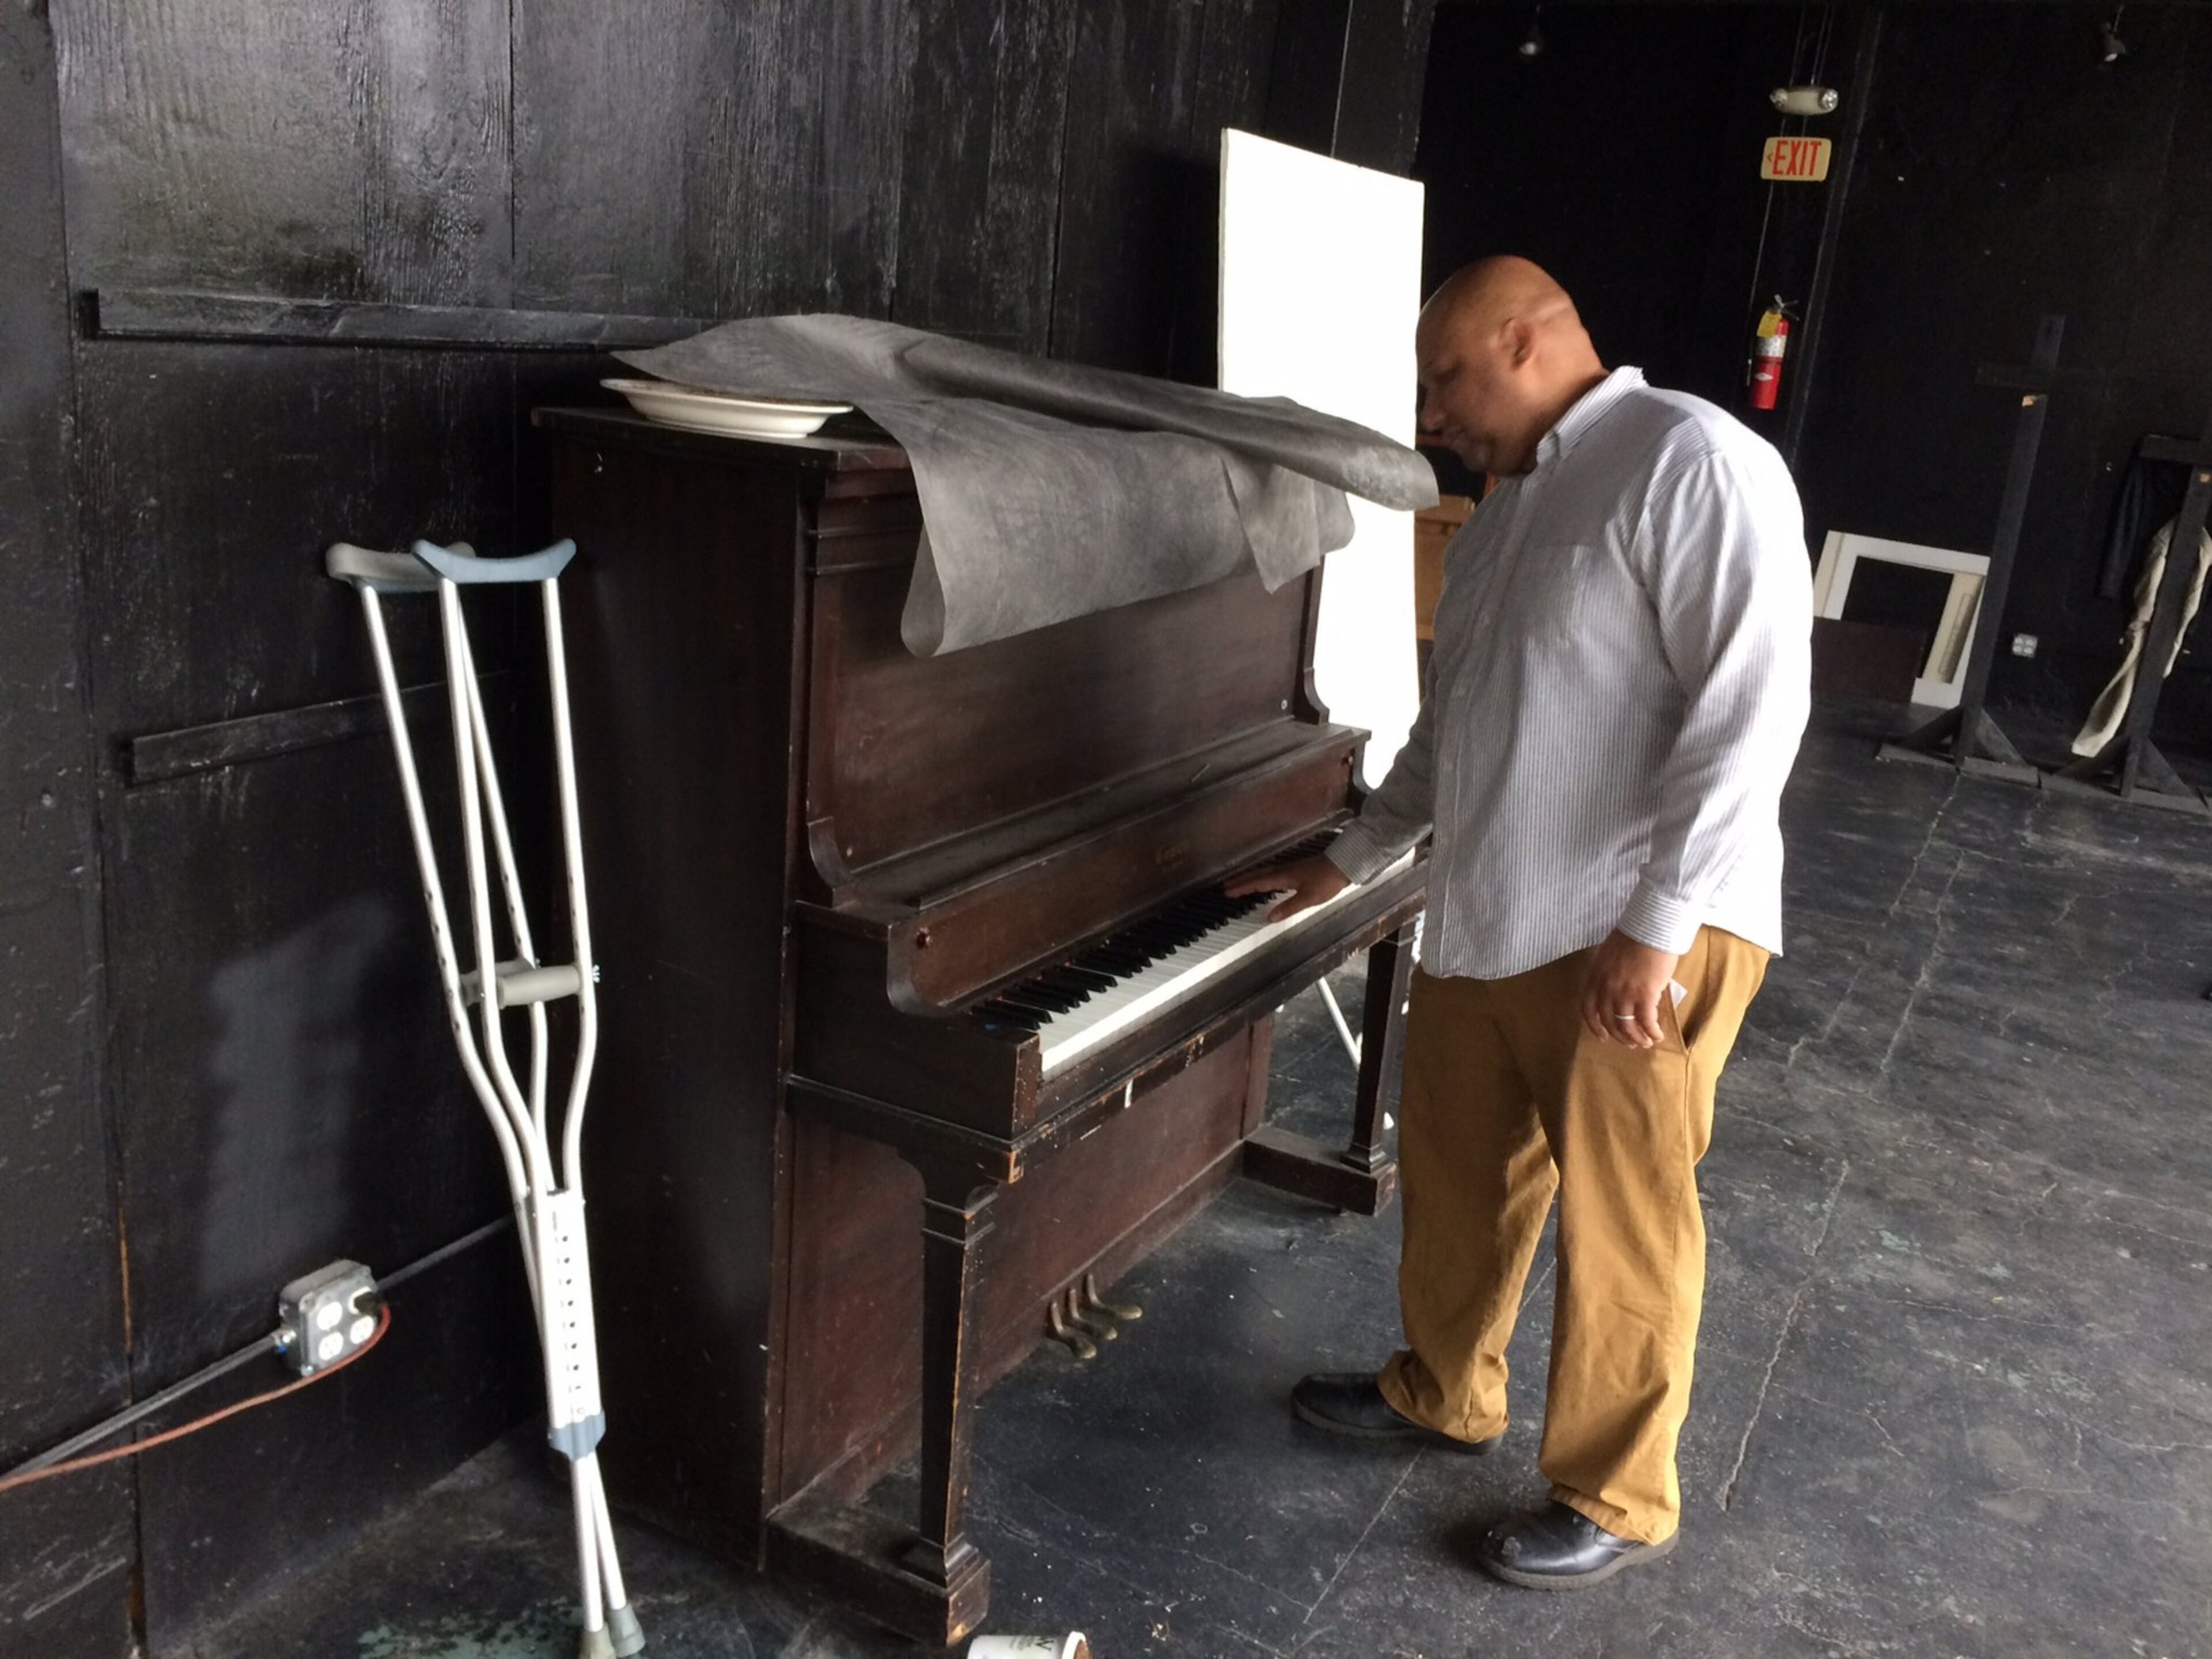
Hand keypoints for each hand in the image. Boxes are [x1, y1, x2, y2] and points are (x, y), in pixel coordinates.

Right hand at [1222, 855, 1348, 921]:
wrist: (1343, 864)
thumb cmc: (1326, 881)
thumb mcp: (1309, 898)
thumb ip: (1288, 907)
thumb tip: (1269, 917)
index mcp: (1283, 877)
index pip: (1257, 883)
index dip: (1242, 888)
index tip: (1226, 892)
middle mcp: (1283, 870)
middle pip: (1257, 875)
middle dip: (1241, 881)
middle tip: (1226, 886)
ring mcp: (1290, 869)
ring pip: (1264, 873)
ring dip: (1250, 878)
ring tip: (1240, 883)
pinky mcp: (1296, 870)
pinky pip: (1272, 873)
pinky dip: (1262, 877)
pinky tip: (1265, 881)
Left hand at [1579, 930, 1680, 1048]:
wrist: (1650, 927)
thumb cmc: (1633, 936)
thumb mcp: (1609, 955)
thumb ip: (1609, 974)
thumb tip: (1618, 987)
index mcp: (1595, 977)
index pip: (1588, 1009)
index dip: (1594, 1026)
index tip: (1602, 1036)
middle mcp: (1606, 988)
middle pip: (1608, 1021)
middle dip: (1620, 1036)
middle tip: (1630, 1043)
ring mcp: (1624, 993)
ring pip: (1626, 1025)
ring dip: (1637, 1038)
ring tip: (1646, 1042)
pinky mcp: (1645, 995)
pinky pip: (1646, 1021)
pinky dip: (1652, 1032)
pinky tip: (1657, 1035)